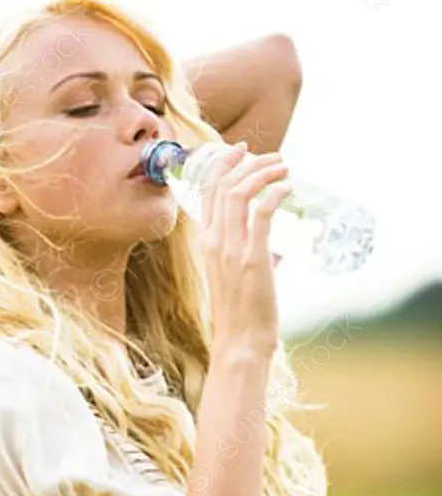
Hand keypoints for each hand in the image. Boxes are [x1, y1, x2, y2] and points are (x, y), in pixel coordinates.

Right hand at [200, 140, 289, 355]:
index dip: (221, 164)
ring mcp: (231, 250)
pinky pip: (261, 212)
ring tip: (285, 168)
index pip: (206, 192)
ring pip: (239, 192)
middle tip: (273, 158)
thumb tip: (280, 250)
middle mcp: (214, 242)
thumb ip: (259, 258)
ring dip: (263, 173)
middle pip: (223, 185)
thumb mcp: (240, 279)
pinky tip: (288, 188)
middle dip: (248, 162)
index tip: (240, 151)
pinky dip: (275, 192)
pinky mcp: (252, 258)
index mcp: (207, 243)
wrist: (240, 344)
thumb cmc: (243, 316)